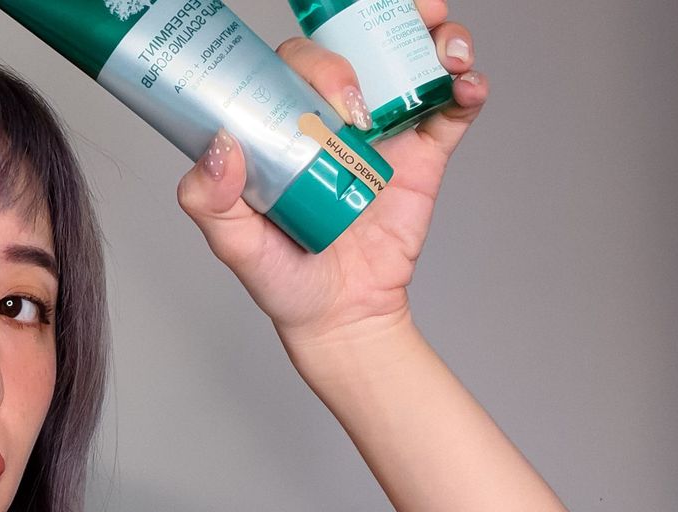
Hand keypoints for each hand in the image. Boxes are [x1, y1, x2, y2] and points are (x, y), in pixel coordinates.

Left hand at [174, 0, 487, 350]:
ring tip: (445, 49)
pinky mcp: (424, 154)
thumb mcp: (234, 243)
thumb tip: (221, 147)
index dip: (320, 61)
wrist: (341, 316)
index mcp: (286, 123)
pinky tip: (467, 85)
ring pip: (410, 64)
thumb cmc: (283, 276)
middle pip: (359, 48)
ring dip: (433, 41)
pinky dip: (466, 89)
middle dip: (383, 23)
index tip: (340, 95)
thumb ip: (211, 201)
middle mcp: (334, 117)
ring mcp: (383, 132)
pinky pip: (450, 111)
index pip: (298, 65)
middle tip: (397, 39)